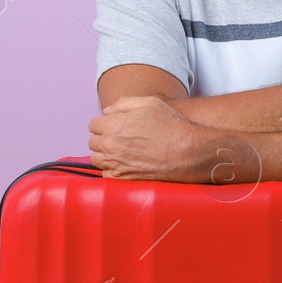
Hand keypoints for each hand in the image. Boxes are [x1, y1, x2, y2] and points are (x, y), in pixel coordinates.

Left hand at [88, 96, 218, 181]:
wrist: (188, 152)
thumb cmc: (171, 125)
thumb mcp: (150, 103)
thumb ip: (124, 103)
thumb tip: (107, 111)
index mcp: (113, 125)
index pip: (93, 124)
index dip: (105, 123)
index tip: (116, 125)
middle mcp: (110, 146)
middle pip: (92, 142)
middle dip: (104, 138)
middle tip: (121, 138)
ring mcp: (115, 164)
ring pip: (96, 159)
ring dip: (105, 154)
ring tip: (122, 151)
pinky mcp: (123, 179)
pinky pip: (105, 175)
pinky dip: (111, 170)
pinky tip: (125, 164)